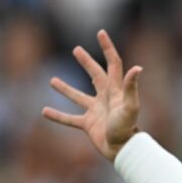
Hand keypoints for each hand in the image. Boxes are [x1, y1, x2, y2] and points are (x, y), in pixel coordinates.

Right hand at [41, 30, 142, 161]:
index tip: (101, 33)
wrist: (122, 149)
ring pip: (78, 96)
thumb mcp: (130, 105)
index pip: (112, 64)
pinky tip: (44, 111)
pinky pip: (70, 118)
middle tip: (77, 50)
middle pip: (95, 75)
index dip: (107, 48)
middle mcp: (106, 98)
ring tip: (52, 80)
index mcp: (116, 90)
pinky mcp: (88, 124)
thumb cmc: (127, 127)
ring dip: (66, 89)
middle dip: (87, 62)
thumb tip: (137, 67)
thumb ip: (131, 87)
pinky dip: (58, 116)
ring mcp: (96, 111)